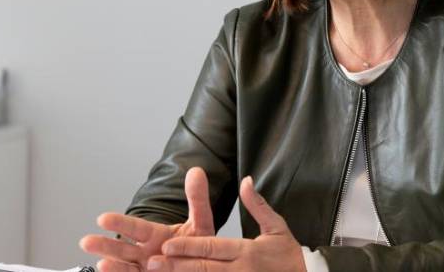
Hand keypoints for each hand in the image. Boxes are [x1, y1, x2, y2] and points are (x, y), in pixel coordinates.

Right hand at [80, 167, 215, 271]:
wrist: (205, 267)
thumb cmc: (197, 246)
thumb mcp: (200, 222)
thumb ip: (197, 199)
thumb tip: (196, 171)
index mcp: (154, 235)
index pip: (135, 228)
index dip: (120, 223)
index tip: (103, 218)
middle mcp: (146, 253)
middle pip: (123, 249)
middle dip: (106, 246)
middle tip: (86, 242)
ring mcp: (145, 270)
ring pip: (125, 268)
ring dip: (112, 266)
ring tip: (101, 264)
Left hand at [146, 176, 305, 271]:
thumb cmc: (291, 255)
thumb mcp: (277, 227)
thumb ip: (257, 205)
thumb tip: (245, 180)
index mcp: (247, 251)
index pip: (212, 248)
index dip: (188, 246)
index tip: (167, 243)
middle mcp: (240, 271)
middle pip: (203, 268)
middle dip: (176, 265)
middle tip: (152, 262)